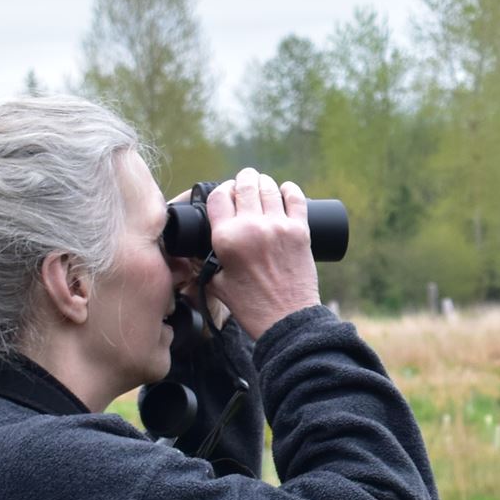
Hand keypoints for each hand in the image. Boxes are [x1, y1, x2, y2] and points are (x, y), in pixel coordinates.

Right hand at [205, 168, 319, 336]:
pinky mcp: (301, 231)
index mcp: (226, 239)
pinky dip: (290, 190)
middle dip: (243, 179)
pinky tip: (285, 190)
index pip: (218, 197)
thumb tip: (197, 249)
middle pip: (244, 186)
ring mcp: (278, 227)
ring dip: (263, 182)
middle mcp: (251, 227)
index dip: (221, 191)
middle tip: (244, 181)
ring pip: (269, 188)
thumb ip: (205, 263)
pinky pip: (296, 199)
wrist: (287, 319)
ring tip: (261, 184)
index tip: (226, 193)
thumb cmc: (250, 305)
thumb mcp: (217, 283)